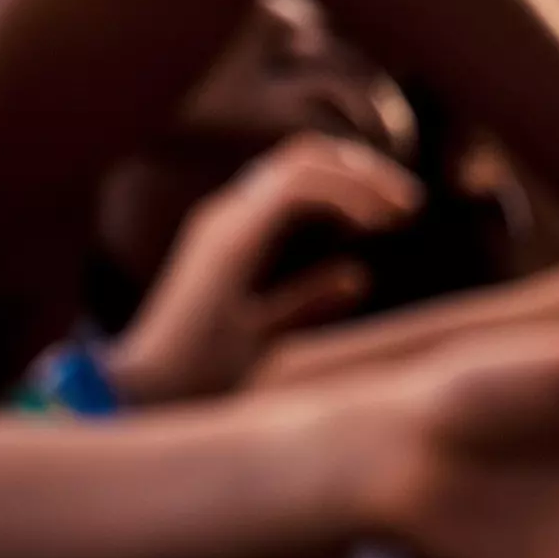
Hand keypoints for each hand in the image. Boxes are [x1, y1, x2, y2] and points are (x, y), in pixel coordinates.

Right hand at [108, 136, 418, 403]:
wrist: (148, 401)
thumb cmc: (195, 375)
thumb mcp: (266, 332)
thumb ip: (307, 299)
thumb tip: (358, 276)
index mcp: (235, 231)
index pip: (298, 175)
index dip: (352, 181)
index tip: (397, 215)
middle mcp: (229, 214)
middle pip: (306, 156)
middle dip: (364, 170)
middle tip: (410, 204)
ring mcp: (226, 221)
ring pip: (304, 161)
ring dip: (361, 177)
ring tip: (404, 209)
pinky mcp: (229, 238)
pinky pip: (296, 189)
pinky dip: (344, 195)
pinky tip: (374, 223)